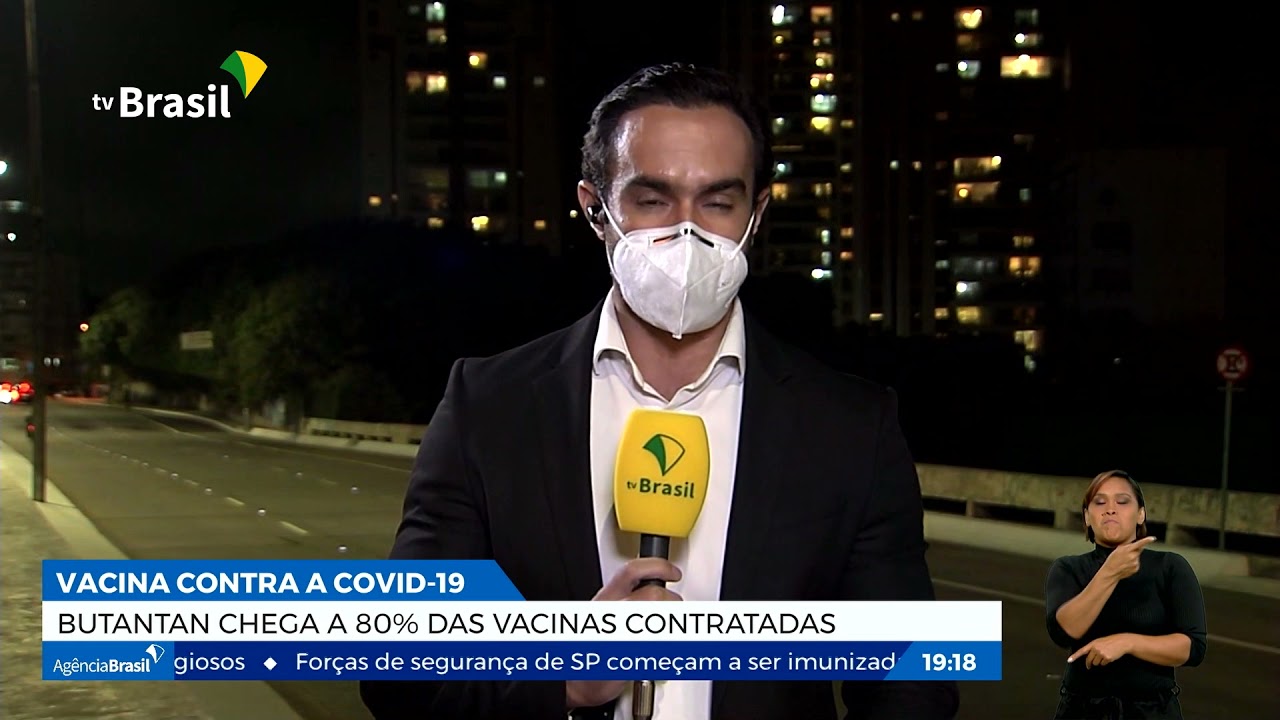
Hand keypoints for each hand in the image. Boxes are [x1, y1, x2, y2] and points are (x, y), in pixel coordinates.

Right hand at [566, 558, 682, 708]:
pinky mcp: (633, 659)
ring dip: (673, 623)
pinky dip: (668, 645)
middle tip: (674, 606)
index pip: (633, 571)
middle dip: (672, 600)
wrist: (575, 682)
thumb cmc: (590, 649)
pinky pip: (660, 646)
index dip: (658, 567)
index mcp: (606, 599)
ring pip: (662, 619)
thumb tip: (657, 587)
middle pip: (654, 595)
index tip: (673, 572)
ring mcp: (624, 636)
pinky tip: (661, 647)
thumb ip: (628, 597)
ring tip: (667, 629)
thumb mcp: (604, 612)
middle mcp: (613, 615)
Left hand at [1069, 634, 1132, 668]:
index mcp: (1092, 644)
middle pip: (1089, 660)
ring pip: (1096, 663)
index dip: (1075, 656)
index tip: (1069, 661)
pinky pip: (1103, 664)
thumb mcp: (1099, 642)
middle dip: (1089, 664)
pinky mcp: (1107, 658)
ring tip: (1105, 655)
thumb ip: (1093, 648)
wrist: (1121, 642)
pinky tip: (1109, 657)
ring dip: (1099, 662)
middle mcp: (1096, 648)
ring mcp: (1101, 653)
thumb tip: (1089, 658)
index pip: (1081, 651)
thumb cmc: (1110, 642)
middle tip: (1089, 666)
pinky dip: (1105, 662)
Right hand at [1100, 536, 1156, 581]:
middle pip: (1138, 550)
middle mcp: (1133, 556)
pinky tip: (1126, 565)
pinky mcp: (1136, 568)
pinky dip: (1132, 563)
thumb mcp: (1117, 549)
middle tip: (1125, 554)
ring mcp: (1135, 563)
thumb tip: (1132, 542)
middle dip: (1134, 550)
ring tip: (1124, 561)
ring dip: (1133, 557)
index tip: (1153, 538)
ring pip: (1137, 557)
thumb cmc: (1112, 560)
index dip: (1147, 541)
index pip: (1139, 544)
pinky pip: (1136, 563)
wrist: (1111, 572)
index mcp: (1128, 550)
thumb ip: (1126, 545)